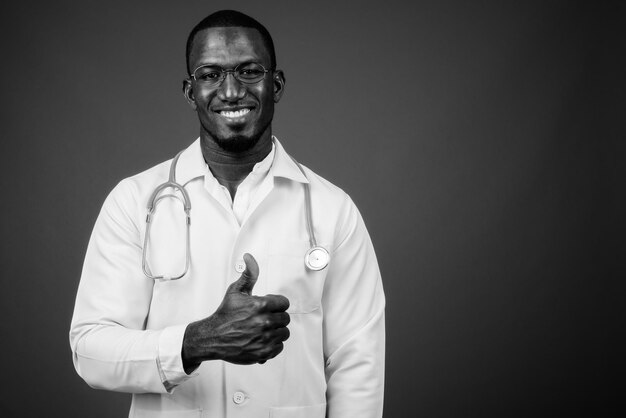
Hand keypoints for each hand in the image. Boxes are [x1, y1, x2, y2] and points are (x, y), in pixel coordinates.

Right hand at [182, 253, 289, 370]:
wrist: (213, 337)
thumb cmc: (225, 315)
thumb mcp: (236, 291)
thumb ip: (248, 274)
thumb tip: (249, 258)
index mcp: (260, 305)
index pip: (284, 303)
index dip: (276, 304)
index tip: (269, 307)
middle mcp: (264, 322)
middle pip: (285, 318)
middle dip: (276, 317)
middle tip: (264, 319)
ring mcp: (265, 338)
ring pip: (284, 333)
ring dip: (276, 331)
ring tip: (263, 330)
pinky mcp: (264, 352)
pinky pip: (279, 347)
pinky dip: (272, 345)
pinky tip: (262, 340)